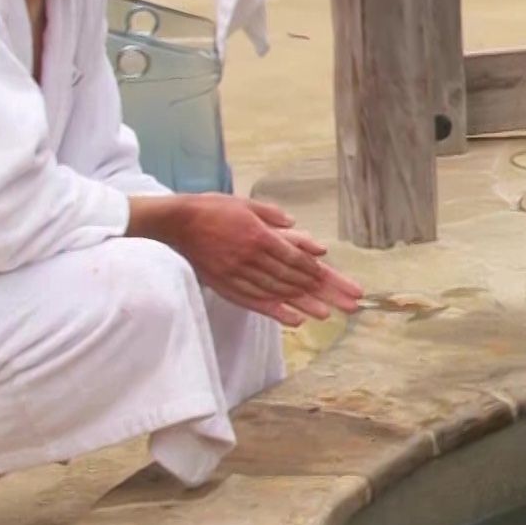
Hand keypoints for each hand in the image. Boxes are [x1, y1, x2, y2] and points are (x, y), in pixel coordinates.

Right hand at [134, 195, 363, 326]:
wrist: (175, 222)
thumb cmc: (212, 209)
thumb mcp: (246, 204)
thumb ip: (273, 215)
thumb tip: (295, 225)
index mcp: (260, 237)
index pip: (298, 260)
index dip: (322, 274)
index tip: (340, 283)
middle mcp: (252, 258)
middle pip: (295, 279)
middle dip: (325, 292)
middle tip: (349, 304)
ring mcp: (238, 273)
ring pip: (278, 292)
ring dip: (305, 304)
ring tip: (329, 314)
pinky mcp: (225, 284)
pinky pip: (254, 301)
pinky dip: (276, 311)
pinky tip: (294, 320)